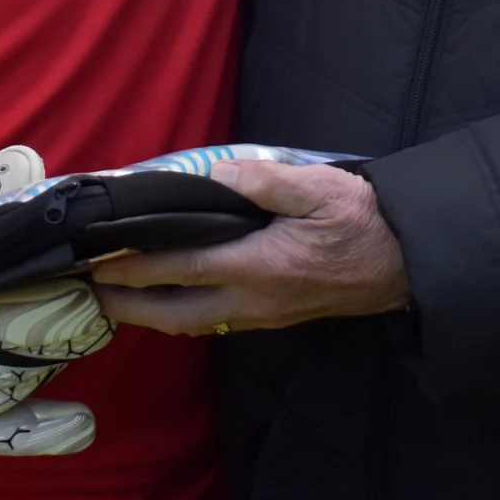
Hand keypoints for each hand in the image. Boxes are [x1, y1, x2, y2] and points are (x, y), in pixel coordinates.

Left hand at [92, 160, 408, 335]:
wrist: (405, 262)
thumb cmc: (362, 221)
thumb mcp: (319, 188)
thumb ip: (266, 181)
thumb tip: (217, 175)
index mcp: (257, 266)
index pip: (180, 269)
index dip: (134, 267)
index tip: (98, 261)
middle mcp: (253, 299)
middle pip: (176, 314)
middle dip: (130, 307)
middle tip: (93, 293)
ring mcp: (263, 314)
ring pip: (194, 324)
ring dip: (154, 315)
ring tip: (123, 299)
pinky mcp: (275, 316)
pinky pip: (216, 322)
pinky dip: (185, 313)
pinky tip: (176, 299)